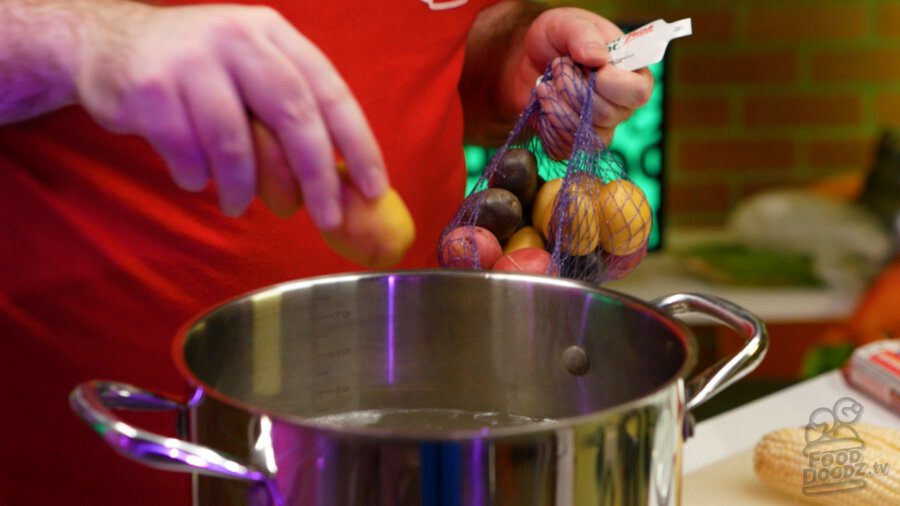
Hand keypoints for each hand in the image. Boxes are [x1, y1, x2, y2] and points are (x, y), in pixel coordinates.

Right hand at [74, 2, 385, 226]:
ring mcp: (192, 59)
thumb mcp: (250, 71)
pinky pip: (188, 153)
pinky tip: (195, 178)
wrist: (103, 45)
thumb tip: (340, 184)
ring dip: (245, 188)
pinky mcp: (152, 88)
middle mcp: (238, 37)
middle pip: (293, 113)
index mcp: (274, 35)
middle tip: (327, 216)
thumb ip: (289, 112)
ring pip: (237, 142)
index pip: (330, 91)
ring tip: (240, 205)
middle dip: (316, 174)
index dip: (357, 143)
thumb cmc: (197, 73)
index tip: (374, 189)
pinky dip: (197, 177)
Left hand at [512, 7, 653, 152]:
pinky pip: (565, 147)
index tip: (590, 67)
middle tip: (558, 67)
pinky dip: (548, 124)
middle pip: (608, 115)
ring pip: (586, 134)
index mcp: (631, 74)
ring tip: (546, 84)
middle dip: (574, 91)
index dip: (611, 83)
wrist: (529, 61)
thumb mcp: (567, 24)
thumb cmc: (556, 39)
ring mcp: (599, 127)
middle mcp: (621, 105)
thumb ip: (582, 34)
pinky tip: (543, 104)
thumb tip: (597, 58)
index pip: (638, 92)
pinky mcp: (575, 141)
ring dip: (558, 107)